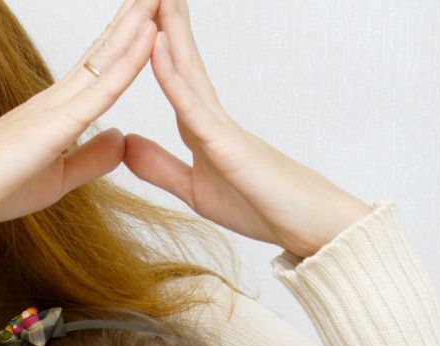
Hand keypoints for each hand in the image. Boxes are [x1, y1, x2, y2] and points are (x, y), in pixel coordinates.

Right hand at [0, 0, 159, 222]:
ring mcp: (56, 106)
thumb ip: (90, 159)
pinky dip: (129, 61)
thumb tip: (121, 139)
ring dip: (137, 23)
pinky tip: (149, 34)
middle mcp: (57, 99)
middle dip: (135, 18)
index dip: (127, 39)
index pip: (101, 67)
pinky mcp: (55, 124)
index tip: (150, 15)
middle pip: (106, 50)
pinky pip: (102, 88)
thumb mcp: (59, 178)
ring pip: (108, 58)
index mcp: (57, 111)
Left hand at [123, 0, 373, 257]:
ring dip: (168, 30)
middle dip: (165, 21)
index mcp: (203, 129)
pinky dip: (172, 76)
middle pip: (181, 60)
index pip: (175, 76)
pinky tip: (158, 47)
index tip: (143, 11)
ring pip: (187, 71)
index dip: (157, 43)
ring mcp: (222, 128)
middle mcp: (212, 119)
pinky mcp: (229, 145)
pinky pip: (193, 106)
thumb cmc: (263, 208)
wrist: (313, 229)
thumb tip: (126, 144)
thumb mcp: (195, 190)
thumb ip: (161, 167)